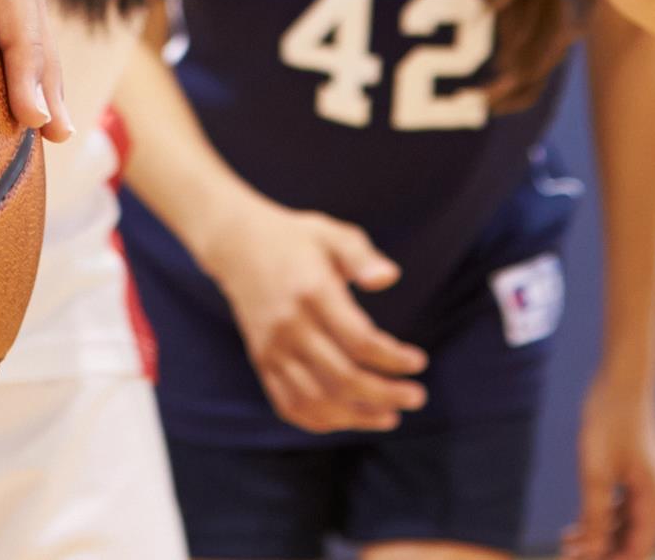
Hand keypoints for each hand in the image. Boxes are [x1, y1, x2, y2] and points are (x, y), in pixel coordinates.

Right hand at [203, 199, 426, 433]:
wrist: (237, 245)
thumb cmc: (294, 239)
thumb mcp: (331, 233)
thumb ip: (362, 256)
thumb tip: (390, 277)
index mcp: (312, 293)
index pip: (358, 340)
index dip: (393, 358)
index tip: (418, 361)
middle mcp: (289, 326)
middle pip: (342, 377)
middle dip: (384, 394)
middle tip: (416, 397)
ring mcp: (272, 349)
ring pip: (317, 399)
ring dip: (357, 416)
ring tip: (391, 416)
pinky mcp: (261, 361)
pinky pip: (289, 404)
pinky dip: (321, 421)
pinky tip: (349, 419)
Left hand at [564, 367, 654, 559]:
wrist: (622, 378)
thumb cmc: (610, 420)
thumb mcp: (595, 471)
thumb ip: (594, 515)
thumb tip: (592, 550)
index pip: (638, 551)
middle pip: (633, 542)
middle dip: (602, 552)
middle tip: (566, 555)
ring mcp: (649, 487)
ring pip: (626, 528)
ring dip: (599, 538)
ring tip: (566, 542)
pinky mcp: (637, 476)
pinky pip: (623, 510)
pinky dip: (603, 520)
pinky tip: (576, 525)